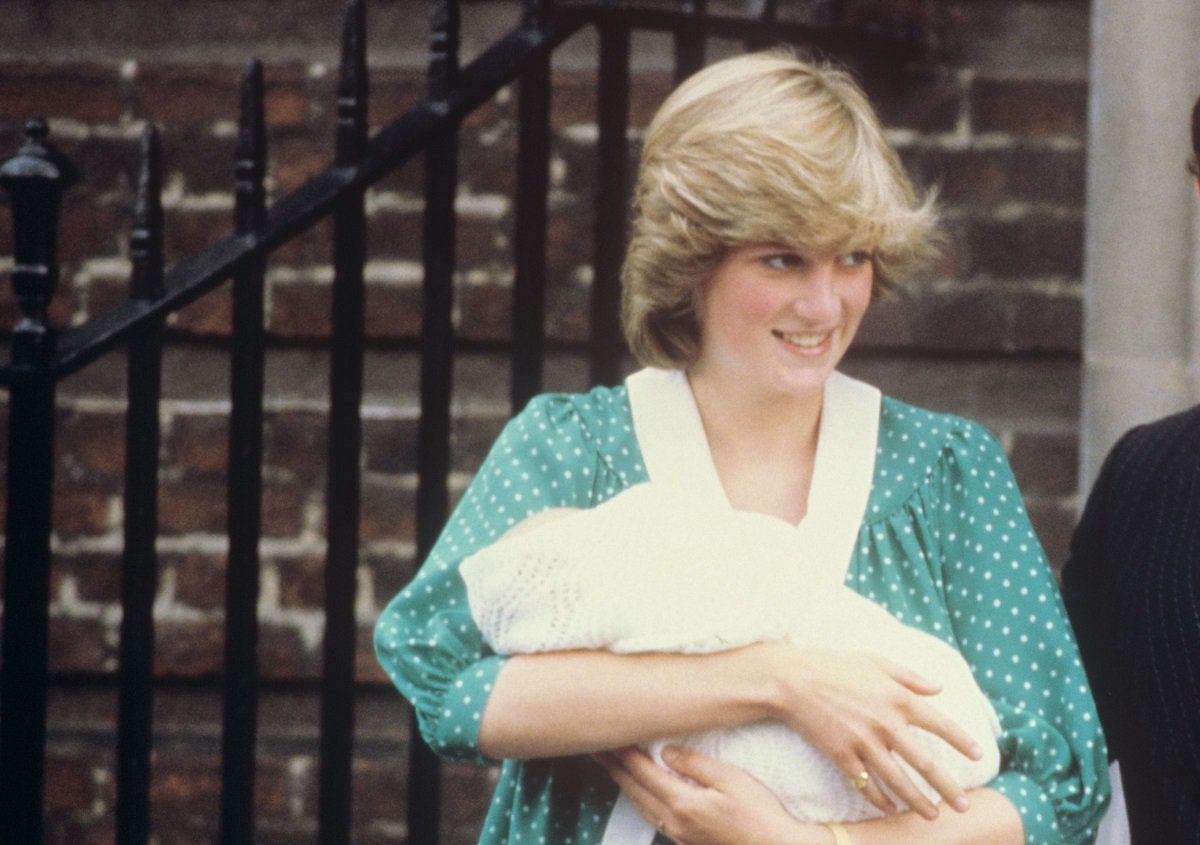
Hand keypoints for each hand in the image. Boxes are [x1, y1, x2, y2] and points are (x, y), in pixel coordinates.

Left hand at [596, 745, 824, 844]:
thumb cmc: (760, 814)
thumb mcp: (731, 779)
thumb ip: (695, 764)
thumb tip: (667, 752)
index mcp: (683, 803)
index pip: (642, 771)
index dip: (622, 752)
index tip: (608, 736)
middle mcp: (674, 821)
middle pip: (634, 789)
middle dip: (613, 766)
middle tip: (597, 748)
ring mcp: (679, 833)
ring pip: (639, 804)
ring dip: (623, 783)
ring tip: (610, 764)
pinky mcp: (686, 839)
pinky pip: (651, 815)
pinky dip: (639, 798)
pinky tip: (639, 790)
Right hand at [763, 644, 981, 819]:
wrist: (792, 680)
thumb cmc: (834, 666)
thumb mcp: (875, 661)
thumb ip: (909, 676)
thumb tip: (939, 687)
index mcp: (898, 698)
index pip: (939, 724)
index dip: (961, 741)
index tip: (978, 755)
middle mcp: (885, 723)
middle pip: (924, 763)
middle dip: (947, 787)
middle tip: (963, 805)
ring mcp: (863, 742)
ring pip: (898, 780)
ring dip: (917, 801)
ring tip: (932, 815)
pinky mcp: (842, 755)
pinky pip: (865, 784)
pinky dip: (879, 799)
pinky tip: (891, 809)